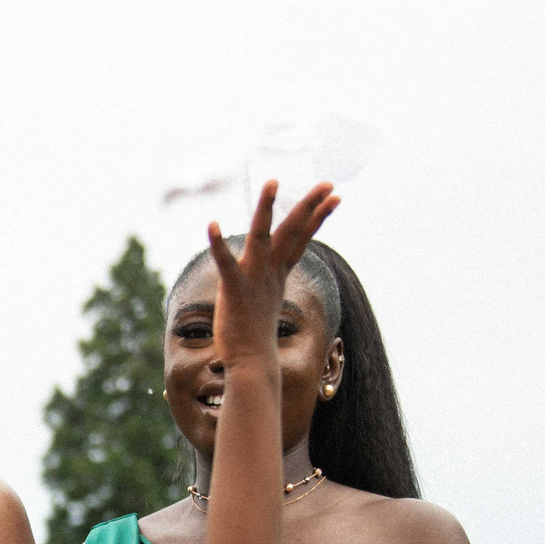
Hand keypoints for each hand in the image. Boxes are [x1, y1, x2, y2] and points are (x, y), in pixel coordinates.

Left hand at [205, 179, 340, 361]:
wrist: (251, 362)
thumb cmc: (253, 336)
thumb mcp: (263, 300)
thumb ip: (266, 283)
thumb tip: (269, 278)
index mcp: (278, 273)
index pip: (301, 239)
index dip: (317, 217)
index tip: (334, 197)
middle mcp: (270, 271)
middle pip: (293, 232)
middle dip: (310, 206)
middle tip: (329, 184)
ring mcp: (254, 278)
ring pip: (263, 236)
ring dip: (267, 208)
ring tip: (272, 181)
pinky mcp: (234, 288)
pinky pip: (225, 262)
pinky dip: (218, 244)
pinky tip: (211, 224)